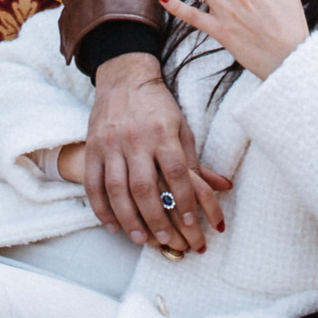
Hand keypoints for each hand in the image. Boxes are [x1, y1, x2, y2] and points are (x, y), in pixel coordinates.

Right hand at [81, 51, 229, 250]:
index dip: (184, 201)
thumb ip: (196, 161)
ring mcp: (111, 144)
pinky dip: (102, 209)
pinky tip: (113, 225)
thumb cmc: (158, 106)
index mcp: (163, 133)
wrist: (124, 77)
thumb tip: (224, 187)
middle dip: (156, 218)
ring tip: (141, 239)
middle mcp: (136, 140)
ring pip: (117, 189)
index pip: (176, 173)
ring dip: (129, 219)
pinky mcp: (93, 148)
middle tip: (166, 240)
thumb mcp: (182, 128)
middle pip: (144, 187)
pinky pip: (93, 184)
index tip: (190, 223)